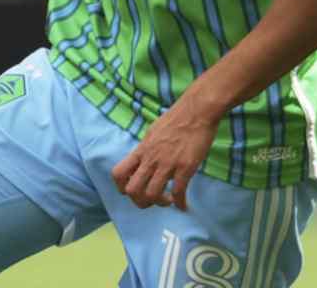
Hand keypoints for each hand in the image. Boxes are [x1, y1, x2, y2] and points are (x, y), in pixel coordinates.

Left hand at [111, 96, 219, 210]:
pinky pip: (178, 192)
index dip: (122, 187)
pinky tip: (184, 205)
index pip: (118, 174)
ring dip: (159, 203)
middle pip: (133, 190)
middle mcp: (151, 159)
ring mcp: (168, 164)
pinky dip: (180, 203)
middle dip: (140, 201)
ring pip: (153, 194)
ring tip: (167, 201)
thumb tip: (145, 157)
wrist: (197, 110)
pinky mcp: (185, 167)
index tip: (133, 189)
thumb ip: (147, 147)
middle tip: (151, 200)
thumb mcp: (153, 131)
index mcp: (142, 150)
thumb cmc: (177, 117)